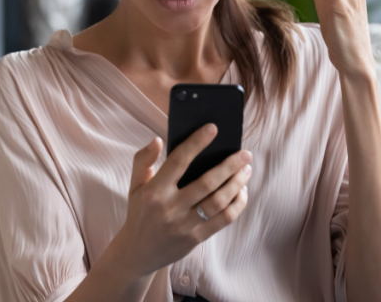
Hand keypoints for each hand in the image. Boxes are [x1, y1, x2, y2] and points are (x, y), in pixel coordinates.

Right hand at [107, 124, 252, 278]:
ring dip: (237, 184)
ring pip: (219, 202)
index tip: (213, 128)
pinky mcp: (196, 238)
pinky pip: (223, 220)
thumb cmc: (140, 212)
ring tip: (246, 170)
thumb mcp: (134, 185)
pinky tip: (241, 192)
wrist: (137, 253)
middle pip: (207, 183)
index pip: (178, 161)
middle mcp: (170, 208)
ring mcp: (184, 225)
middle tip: (245, 153)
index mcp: (154, 191)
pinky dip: (237, 204)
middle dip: (230, 166)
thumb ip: (143, 160)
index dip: (197, 143)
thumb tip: (158, 140)